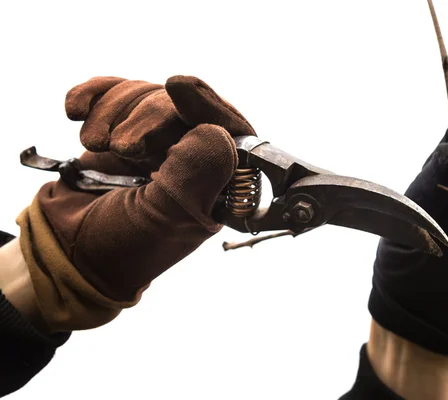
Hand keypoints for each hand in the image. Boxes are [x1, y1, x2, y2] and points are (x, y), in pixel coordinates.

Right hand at [16, 75, 255, 331]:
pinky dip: (92, 95)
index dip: (206, 104)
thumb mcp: (165, 220)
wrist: (68, 253)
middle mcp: (187, 155)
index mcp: (213, 180)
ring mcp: (152, 141)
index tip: (179, 86)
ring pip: (144, 94)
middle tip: (120, 149)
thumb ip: (195, 177)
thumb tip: (214, 130)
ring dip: (112, 113)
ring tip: (94, 146)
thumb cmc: (125, 247)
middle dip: (146, 118)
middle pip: (179, 106)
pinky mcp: (117, 130)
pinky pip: (111, 92)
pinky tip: (74, 110)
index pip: (227, 129)